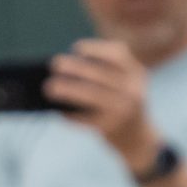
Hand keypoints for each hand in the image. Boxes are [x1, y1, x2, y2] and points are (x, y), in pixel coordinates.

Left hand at [45, 41, 162, 176]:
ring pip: (91, 95)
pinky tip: (60, 112)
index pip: (118, 55)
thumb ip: (103, 72)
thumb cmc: (120, 104)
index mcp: (135, 73)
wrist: (137, 138)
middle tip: (54, 64)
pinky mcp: (111, 128)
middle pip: (101, 75)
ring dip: (68, 90)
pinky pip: (86, 119)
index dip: (96, 50)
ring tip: (49, 87)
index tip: (75, 48)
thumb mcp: (123, 84)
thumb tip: (65, 67)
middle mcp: (132, 89)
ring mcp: (123, 110)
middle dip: (75, 68)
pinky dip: (71, 115)